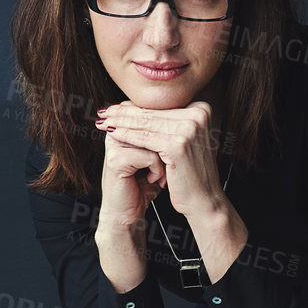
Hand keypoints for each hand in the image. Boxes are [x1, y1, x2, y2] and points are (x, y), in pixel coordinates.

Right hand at [93, 104, 165, 237]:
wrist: (127, 213)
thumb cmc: (143, 185)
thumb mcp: (157, 155)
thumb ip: (164, 133)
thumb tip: (191, 112)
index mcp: (125, 125)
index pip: (154, 114)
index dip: (169, 133)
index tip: (175, 152)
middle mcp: (117, 130)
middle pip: (155, 124)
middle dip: (168, 147)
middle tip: (174, 162)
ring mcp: (114, 143)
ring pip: (155, 139)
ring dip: (164, 160)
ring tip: (164, 173)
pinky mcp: (116, 159)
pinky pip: (150, 156)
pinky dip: (157, 170)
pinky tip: (153, 180)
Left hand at [95, 99, 236, 224]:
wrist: (204, 200)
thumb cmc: (191, 173)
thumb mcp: (182, 141)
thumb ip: (168, 123)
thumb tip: (138, 107)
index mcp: (201, 109)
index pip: (160, 107)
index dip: (135, 106)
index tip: (115, 107)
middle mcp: (198, 114)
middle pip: (153, 113)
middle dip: (124, 112)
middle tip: (104, 112)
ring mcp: (189, 128)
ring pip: (146, 124)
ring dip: (121, 123)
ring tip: (104, 122)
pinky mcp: (178, 144)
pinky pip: (145, 139)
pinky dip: (127, 136)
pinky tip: (113, 134)